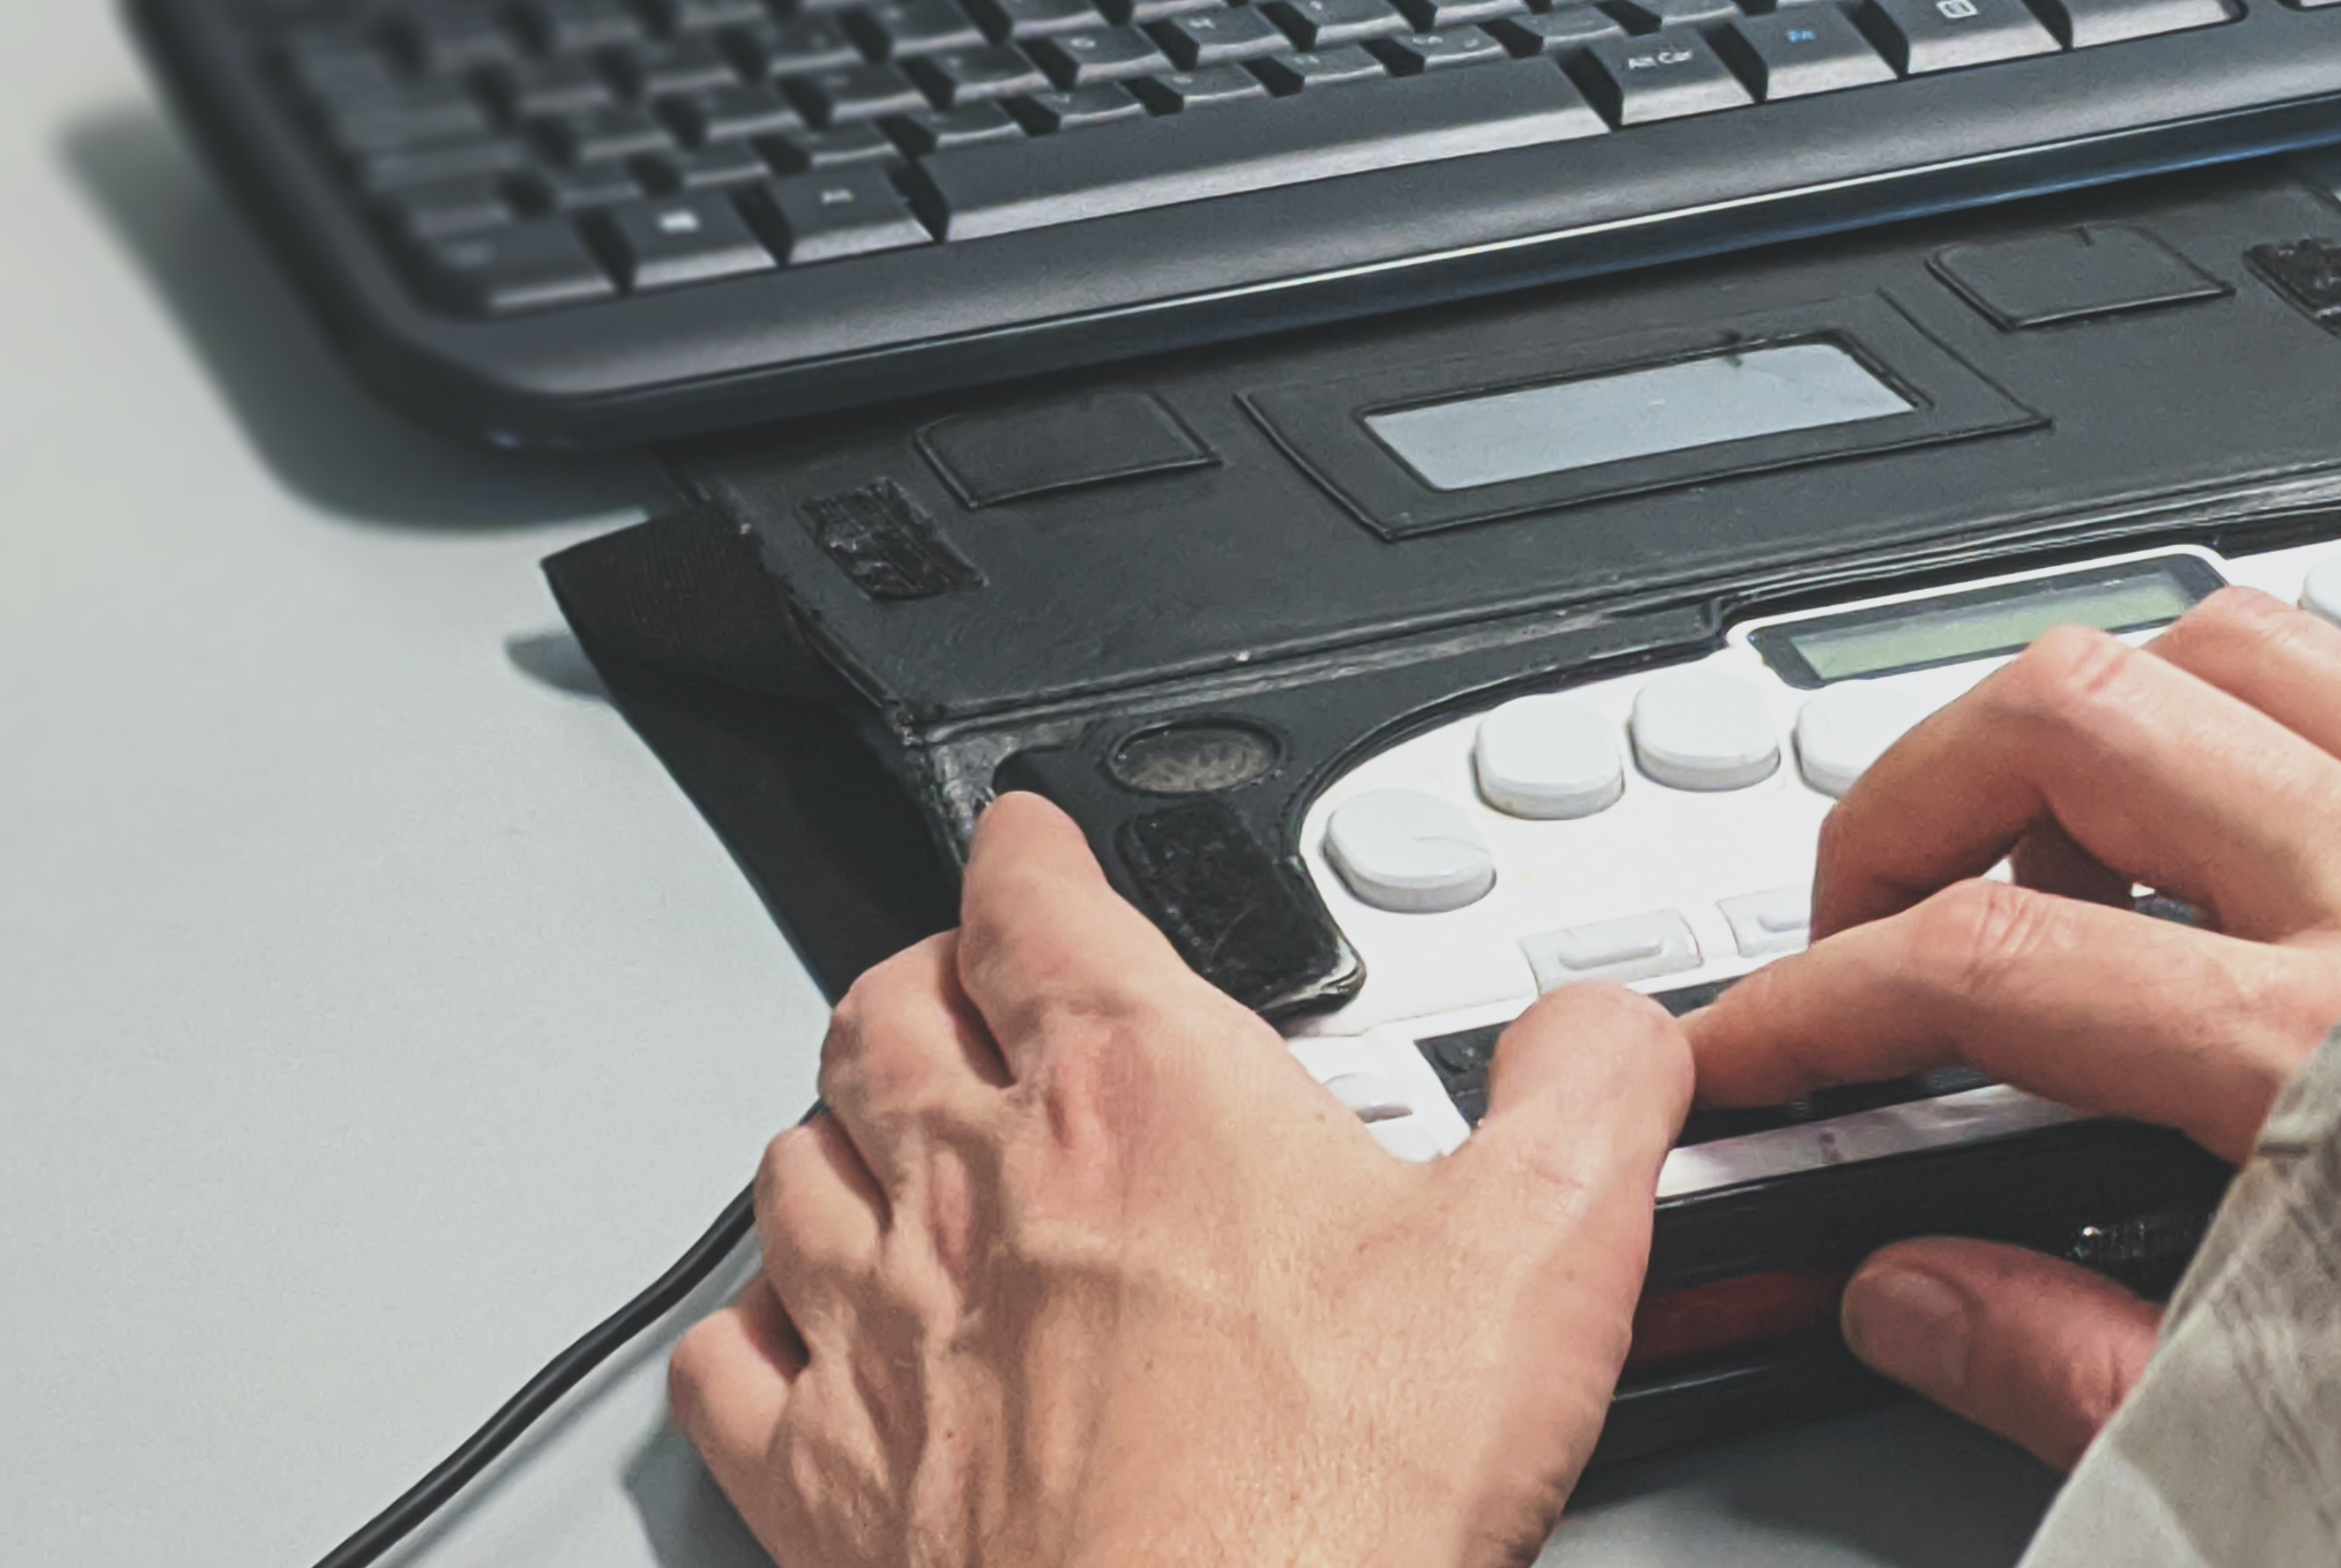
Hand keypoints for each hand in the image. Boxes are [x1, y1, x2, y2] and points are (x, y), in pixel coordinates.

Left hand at [668, 792, 1691, 1567]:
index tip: (1033, 839)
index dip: (1028, 850)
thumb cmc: (1329, 1501)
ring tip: (879, 1125)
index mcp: (1139, 1099)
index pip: (1035, 906)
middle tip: (962, 975)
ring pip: (794, 1169)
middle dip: (920, 975)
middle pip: (884, 1020)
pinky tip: (792, 1333)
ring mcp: (884, 1338)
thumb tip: (1607, 1029)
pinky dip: (752, 1328)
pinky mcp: (829, 1484)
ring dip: (834, 1128)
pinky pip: (733, 1366)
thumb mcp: (1544, 1257)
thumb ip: (1589, 1098)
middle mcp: (980, 1192)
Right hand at [1682, 587, 2340, 1467]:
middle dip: (1910, 793)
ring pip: (2221, 642)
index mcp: (2321, 1063)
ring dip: (2090, 719)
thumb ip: (2071, 1364)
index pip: (1984, 967)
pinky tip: (2259, 796)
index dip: (1815, 1000)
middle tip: (1871, 904)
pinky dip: (2273, 695)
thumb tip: (1908, 1290)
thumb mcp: (2302, 1427)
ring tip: (2052, 833)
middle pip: (2071, 718)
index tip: (1748, 1050)